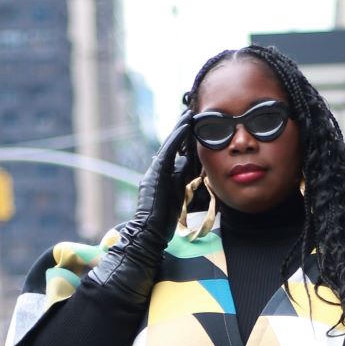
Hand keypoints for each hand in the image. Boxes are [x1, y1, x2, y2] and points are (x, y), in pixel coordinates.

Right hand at [132, 113, 195, 246]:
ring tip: (189, 115)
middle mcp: (157, 170)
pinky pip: (168, 152)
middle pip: (171, 145)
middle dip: (181, 129)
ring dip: (179, 129)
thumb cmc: (166, 219)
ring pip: (169, 145)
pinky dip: (176, 139)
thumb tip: (188, 161)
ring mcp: (155, 171)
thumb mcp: (178, 193)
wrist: (151, 231)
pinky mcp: (155, 174)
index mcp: (163, 175)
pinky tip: (185, 127)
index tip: (193, 126)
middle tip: (191, 113)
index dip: (183, 139)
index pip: (175, 153)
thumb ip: (181, 177)